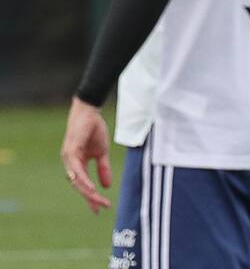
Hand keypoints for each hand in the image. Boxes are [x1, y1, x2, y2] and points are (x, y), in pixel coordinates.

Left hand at [60, 97, 111, 213]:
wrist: (89, 113)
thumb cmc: (94, 130)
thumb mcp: (102, 152)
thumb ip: (103, 168)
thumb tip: (107, 186)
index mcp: (77, 165)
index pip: (84, 185)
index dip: (91, 197)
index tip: (98, 210)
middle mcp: (70, 165)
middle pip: (80, 186)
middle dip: (91, 198)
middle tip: (101, 208)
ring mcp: (69, 159)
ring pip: (77, 181)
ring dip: (88, 192)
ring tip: (98, 201)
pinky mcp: (70, 152)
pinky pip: (76, 170)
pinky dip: (83, 180)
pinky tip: (91, 188)